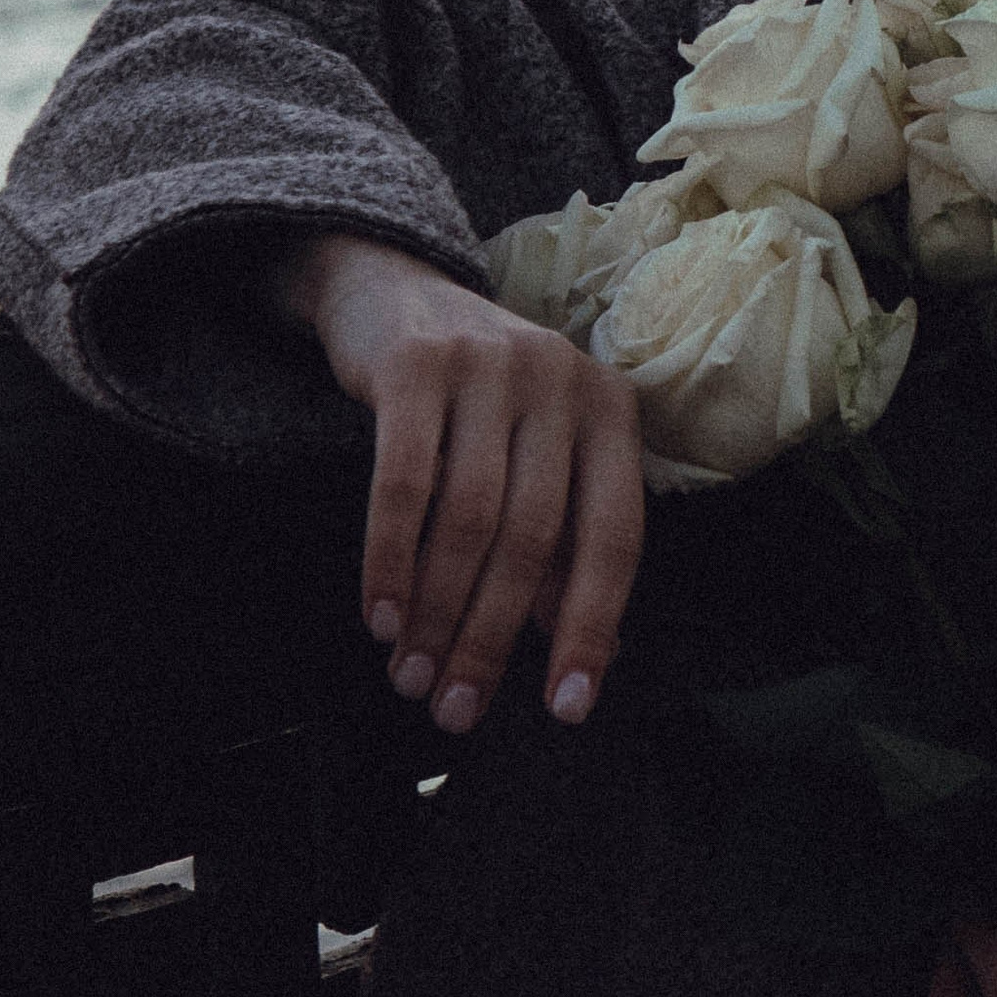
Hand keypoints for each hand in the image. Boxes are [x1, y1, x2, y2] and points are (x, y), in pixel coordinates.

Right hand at [274, 232, 643, 739]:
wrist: (394, 289)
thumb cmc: (478, 398)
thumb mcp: (534, 454)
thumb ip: (559, 542)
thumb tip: (576, 650)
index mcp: (608, 407)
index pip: (616, 534)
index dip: (592, 627)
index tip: (566, 707)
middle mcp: (560, 379)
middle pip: (534, 537)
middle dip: (492, 638)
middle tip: (455, 707)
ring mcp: (489, 364)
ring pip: (468, 518)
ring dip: (437, 613)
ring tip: (410, 675)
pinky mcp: (416, 363)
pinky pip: (403, 482)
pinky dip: (390, 560)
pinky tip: (380, 616)